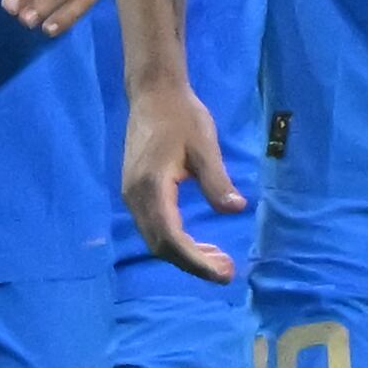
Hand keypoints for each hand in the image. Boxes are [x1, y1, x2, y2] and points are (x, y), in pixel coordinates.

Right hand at [122, 75, 243, 284]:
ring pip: (155, 240)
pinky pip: (153, 228)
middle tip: (226, 271)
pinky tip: (197, 242)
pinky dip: (175, 241)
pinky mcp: (134, 192)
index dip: (196, 261)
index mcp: (152, 186)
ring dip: (184, 254)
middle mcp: (135, 197)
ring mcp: (131, 195)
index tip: (222, 274)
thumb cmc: (181, 116)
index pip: (171, 238)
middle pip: (161, 246)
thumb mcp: (205, 146)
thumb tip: (235, 208)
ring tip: (217, 259)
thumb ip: (217, 180)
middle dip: (193, 263)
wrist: (153, 93)